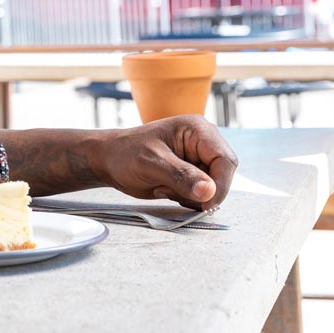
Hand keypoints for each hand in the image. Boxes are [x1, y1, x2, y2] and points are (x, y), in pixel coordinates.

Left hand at [95, 115, 237, 209]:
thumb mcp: (152, 163)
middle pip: (222, 175)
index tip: (206, 202)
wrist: (108, 161)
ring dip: (190, 195)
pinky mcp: (191, 175)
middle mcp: (202, 143)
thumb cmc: (125, 154)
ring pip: (212, 188)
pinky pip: (201, 194)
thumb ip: (181, 176)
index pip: (225, 160)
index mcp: (197, 130)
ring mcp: (197, 159)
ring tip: (163, 184)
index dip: (220, 184)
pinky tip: (164, 188)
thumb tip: (209, 191)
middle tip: (171, 189)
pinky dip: (185, 198)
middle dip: (201, 190)